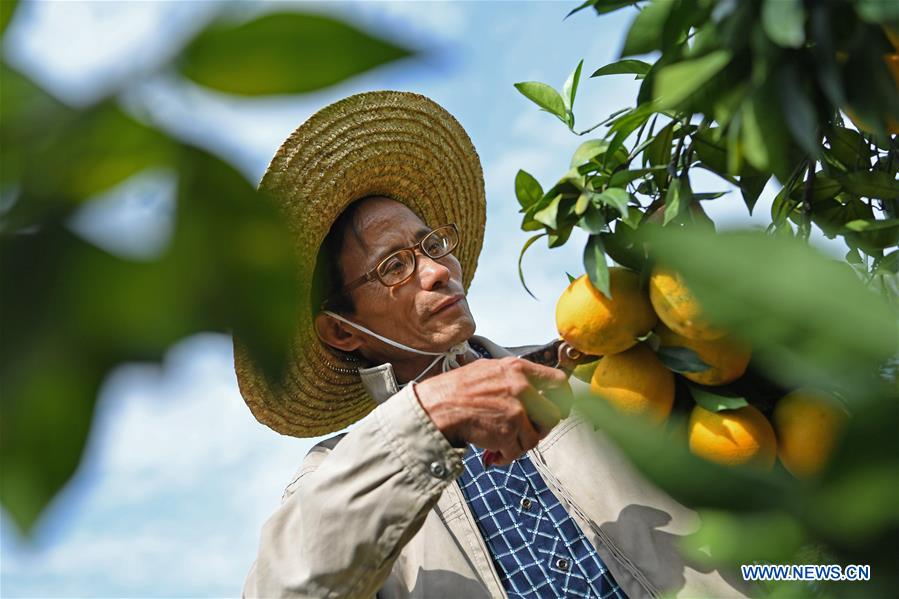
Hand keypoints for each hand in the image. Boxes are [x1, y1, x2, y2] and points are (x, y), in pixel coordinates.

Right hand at [413, 357, 571, 466]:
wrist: (436, 408)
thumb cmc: (456, 390)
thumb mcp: (489, 370)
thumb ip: (514, 377)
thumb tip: (536, 390)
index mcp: (517, 368)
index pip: (558, 381)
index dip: (562, 399)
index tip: (559, 409)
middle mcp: (521, 387)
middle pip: (553, 415)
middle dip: (542, 428)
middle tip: (527, 432)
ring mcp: (516, 410)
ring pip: (536, 437)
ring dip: (521, 444)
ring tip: (503, 442)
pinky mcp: (508, 432)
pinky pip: (518, 452)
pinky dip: (507, 457)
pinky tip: (493, 452)